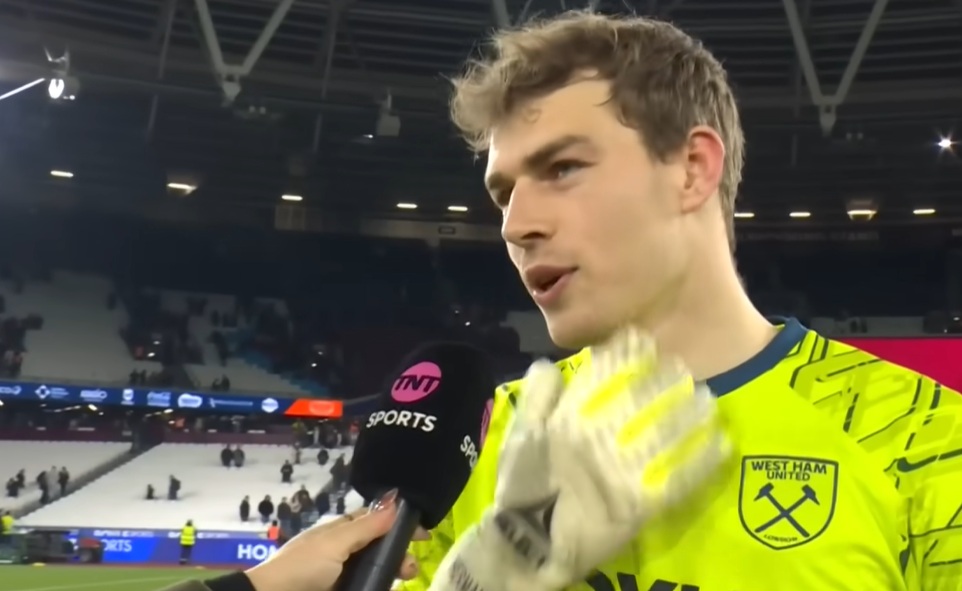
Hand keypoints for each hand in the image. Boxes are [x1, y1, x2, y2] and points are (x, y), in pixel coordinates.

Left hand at [246, 496, 428, 590]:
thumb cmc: (303, 567)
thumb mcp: (335, 543)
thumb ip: (366, 526)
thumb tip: (395, 498)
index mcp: (338, 533)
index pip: (373, 521)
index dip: (398, 523)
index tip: (423, 533)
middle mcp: (340, 552)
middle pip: (378, 548)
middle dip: (398, 554)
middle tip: (411, 568)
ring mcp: (340, 576)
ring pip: (374, 570)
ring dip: (392, 573)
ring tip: (406, 580)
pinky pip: (366, 585)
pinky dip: (380, 586)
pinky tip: (391, 589)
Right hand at [429, 327, 730, 590]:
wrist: (529, 545)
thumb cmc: (521, 487)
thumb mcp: (517, 436)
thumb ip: (536, 397)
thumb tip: (549, 362)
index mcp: (569, 417)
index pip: (604, 373)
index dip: (626, 353)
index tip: (643, 340)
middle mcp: (599, 436)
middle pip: (642, 396)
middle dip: (664, 378)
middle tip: (681, 368)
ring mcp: (624, 469)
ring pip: (666, 430)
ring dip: (690, 413)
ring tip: (706, 399)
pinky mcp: (644, 502)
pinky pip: (680, 475)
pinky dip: (702, 457)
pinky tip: (719, 443)